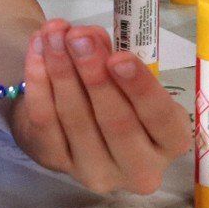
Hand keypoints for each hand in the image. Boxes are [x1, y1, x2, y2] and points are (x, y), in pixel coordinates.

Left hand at [11, 20, 188, 194]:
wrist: (80, 125)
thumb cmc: (121, 95)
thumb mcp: (130, 77)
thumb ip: (116, 58)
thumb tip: (90, 38)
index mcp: (171, 142)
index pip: (160, 118)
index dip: (139, 87)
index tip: (118, 58)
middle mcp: (140, 168)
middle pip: (115, 122)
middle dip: (93, 73)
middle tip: (78, 37)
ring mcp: (97, 172)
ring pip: (76, 120)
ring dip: (62, 71)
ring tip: (53, 35)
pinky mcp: (58, 164)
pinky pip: (45, 123)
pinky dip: (39, 84)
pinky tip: (37, 54)